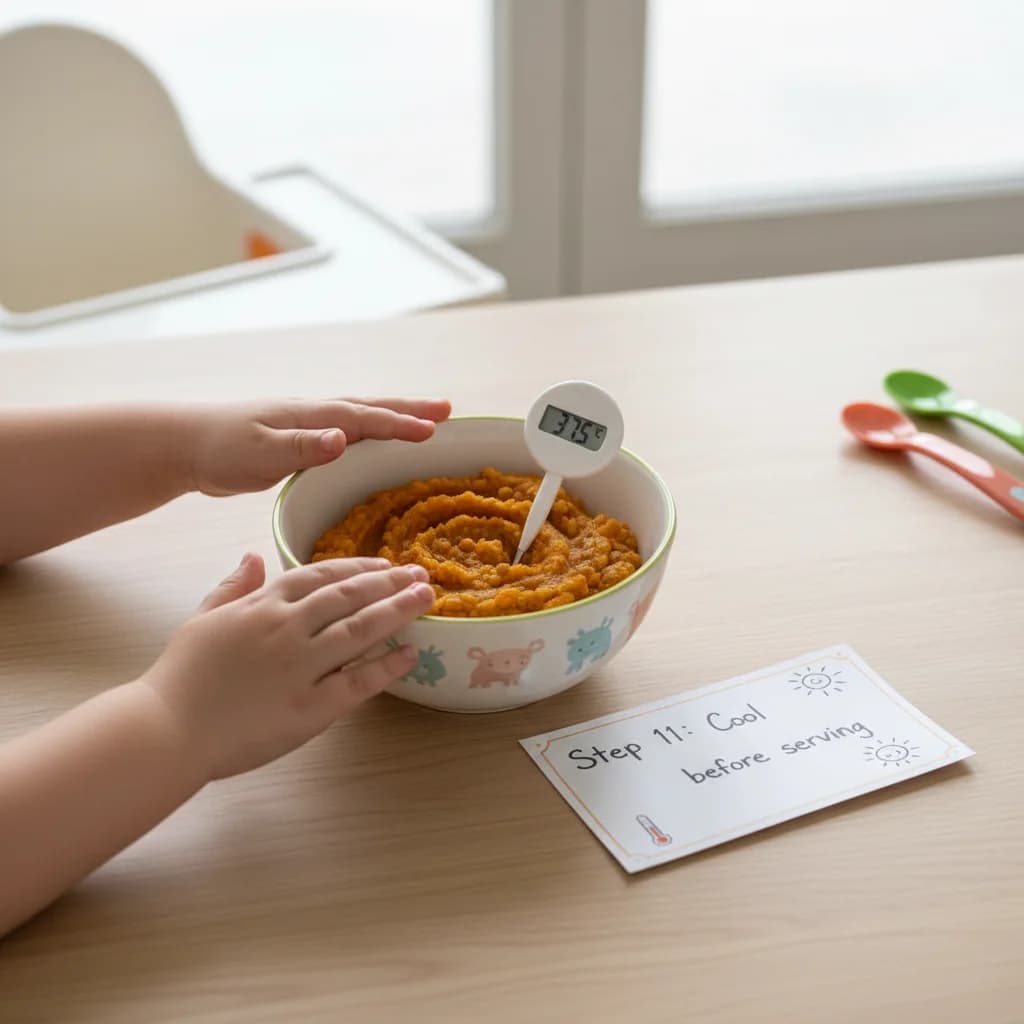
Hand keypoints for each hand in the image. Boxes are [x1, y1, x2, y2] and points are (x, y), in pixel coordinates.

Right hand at [141, 553, 434, 779]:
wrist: (166, 729)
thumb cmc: (181, 676)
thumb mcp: (203, 618)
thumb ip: (234, 586)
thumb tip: (254, 555)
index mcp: (263, 605)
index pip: (320, 575)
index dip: (357, 568)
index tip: (384, 564)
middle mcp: (287, 628)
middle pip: (349, 596)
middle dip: (389, 582)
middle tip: (421, 574)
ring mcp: (300, 667)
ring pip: (360, 630)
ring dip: (398, 610)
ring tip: (426, 599)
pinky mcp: (308, 708)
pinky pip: (357, 682)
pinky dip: (386, 667)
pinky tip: (410, 654)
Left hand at [188, 397, 451, 496]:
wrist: (185, 444)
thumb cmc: (220, 449)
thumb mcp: (260, 453)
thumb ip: (302, 447)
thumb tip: (341, 439)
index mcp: (309, 416)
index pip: (364, 418)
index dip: (399, 423)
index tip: (433, 430)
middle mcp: (314, 414)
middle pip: (371, 407)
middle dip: (410, 408)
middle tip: (447, 410)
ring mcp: (308, 424)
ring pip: (361, 416)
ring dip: (395, 415)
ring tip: (426, 419)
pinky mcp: (300, 440)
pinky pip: (348, 431)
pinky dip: (372, 429)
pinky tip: (376, 438)